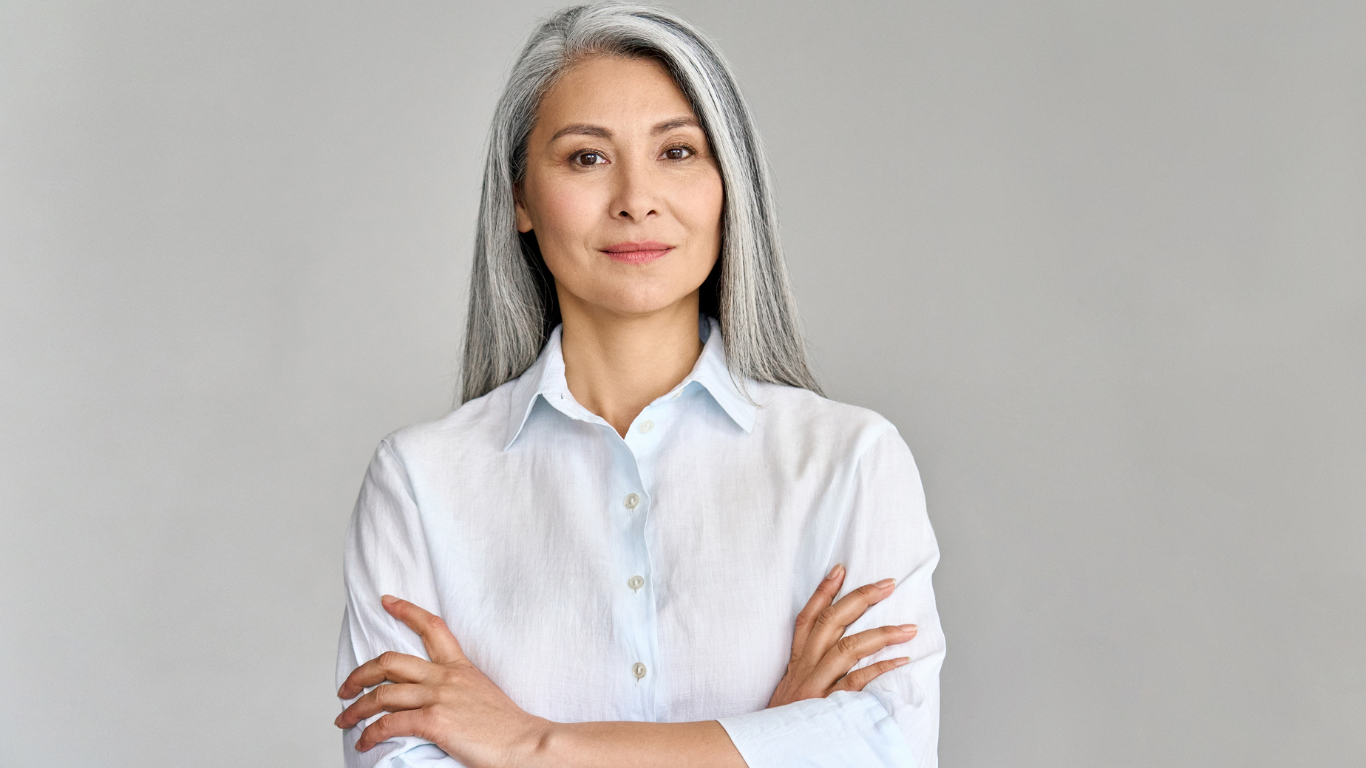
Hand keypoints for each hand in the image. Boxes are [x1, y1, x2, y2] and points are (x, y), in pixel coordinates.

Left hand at [335, 595, 551, 767]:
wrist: (525, 744)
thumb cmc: (507, 727)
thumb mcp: (482, 694)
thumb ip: (457, 691)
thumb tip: (435, 700)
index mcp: (460, 667)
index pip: (431, 627)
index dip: (405, 610)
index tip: (386, 601)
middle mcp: (446, 677)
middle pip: (390, 661)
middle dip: (361, 673)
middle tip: (345, 686)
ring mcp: (439, 697)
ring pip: (382, 695)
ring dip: (356, 708)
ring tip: (344, 719)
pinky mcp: (434, 721)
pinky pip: (389, 724)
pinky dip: (370, 734)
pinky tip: (363, 742)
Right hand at [766, 563, 916, 707]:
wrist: (765, 751)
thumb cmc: (784, 721)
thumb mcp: (790, 690)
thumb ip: (809, 671)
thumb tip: (832, 654)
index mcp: (796, 662)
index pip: (807, 617)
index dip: (823, 591)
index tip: (841, 569)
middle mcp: (805, 668)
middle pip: (831, 622)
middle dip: (860, 598)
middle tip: (887, 584)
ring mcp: (816, 685)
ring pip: (848, 647)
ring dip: (881, 633)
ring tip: (908, 627)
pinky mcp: (827, 705)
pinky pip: (857, 682)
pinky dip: (881, 668)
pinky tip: (901, 660)